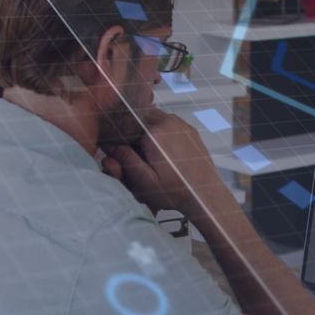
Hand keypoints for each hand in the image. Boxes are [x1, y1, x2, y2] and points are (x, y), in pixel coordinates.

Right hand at [100, 110, 222, 214]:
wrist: (205, 194)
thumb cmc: (177, 191)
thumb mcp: (144, 181)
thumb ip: (125, 160)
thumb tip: (110, 146)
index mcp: (154, 133)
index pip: (126, 125)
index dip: (121, 139)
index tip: (121, 152)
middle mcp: (168, 123)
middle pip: (139, 120)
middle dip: (135, 135)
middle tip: (140, 157)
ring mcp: (180, 124)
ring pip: (153, 120)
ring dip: (149, 134)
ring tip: (154, 157)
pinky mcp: (189, 129)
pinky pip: (168, 124)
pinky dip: (163, 134)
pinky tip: (166, 154)